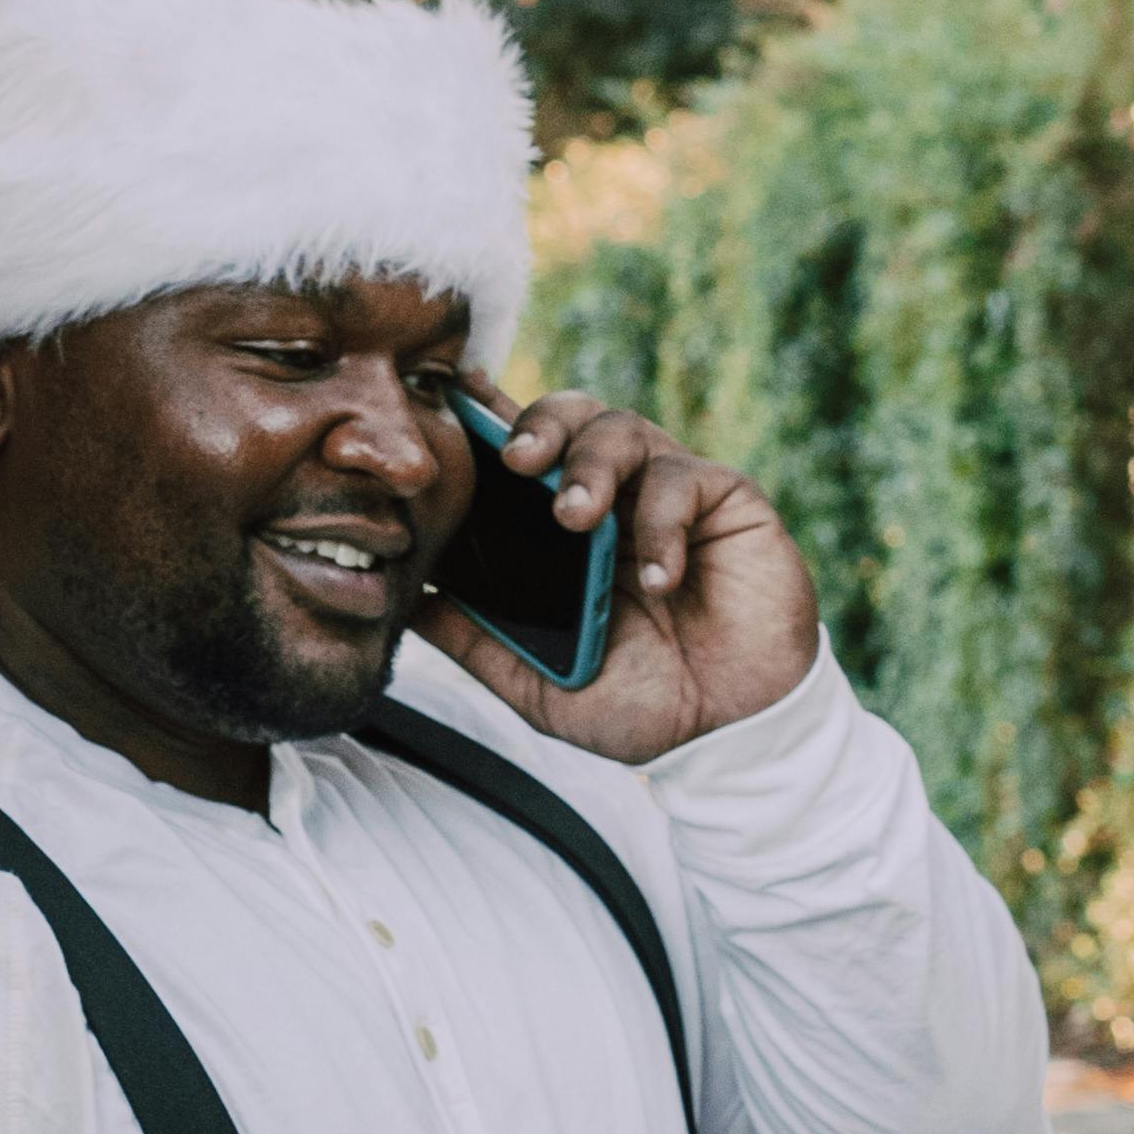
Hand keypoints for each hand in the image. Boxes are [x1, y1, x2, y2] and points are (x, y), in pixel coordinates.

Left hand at [423, 387, 820, 763]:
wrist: (728, 737)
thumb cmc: (641, 707)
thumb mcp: (539, 684)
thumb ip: (477, 642)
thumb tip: (404, 604)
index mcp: (564, 531)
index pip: (525, 455)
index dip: (491, 419)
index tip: (451, 396)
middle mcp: (616, 499)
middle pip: (572, 416)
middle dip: (539, 424)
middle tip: (517, 461)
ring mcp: (670, 496)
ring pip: (624, 429)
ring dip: (591, 465)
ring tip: (575, 517)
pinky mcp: (728, 503)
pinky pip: (685, 480)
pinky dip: (663, 524)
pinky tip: (659, 580)